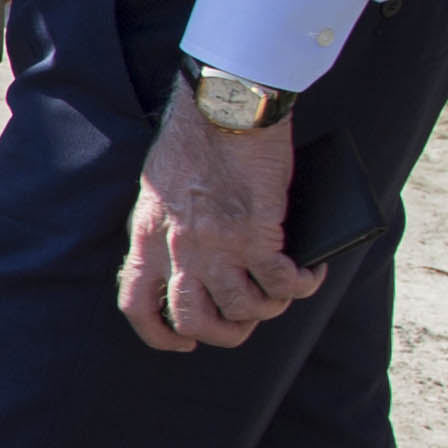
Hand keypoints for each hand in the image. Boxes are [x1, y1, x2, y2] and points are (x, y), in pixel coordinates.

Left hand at [118, 106, 322, 354]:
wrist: (224, 106)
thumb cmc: (194, 136)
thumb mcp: (159, 188)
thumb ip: (167, 227)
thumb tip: (193, 257)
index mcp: (147, 236)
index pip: (137, 304)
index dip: (159, 334)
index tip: (181, 342)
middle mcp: (178, 249)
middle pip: (194, 320)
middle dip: (223, 333)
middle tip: (243, 323)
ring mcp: (217, 246)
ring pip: (244, 308)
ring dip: (268, 309)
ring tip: (282, 293)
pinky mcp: (258, 234)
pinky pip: (283, 281)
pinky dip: (302, 284)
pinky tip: (310, 274)